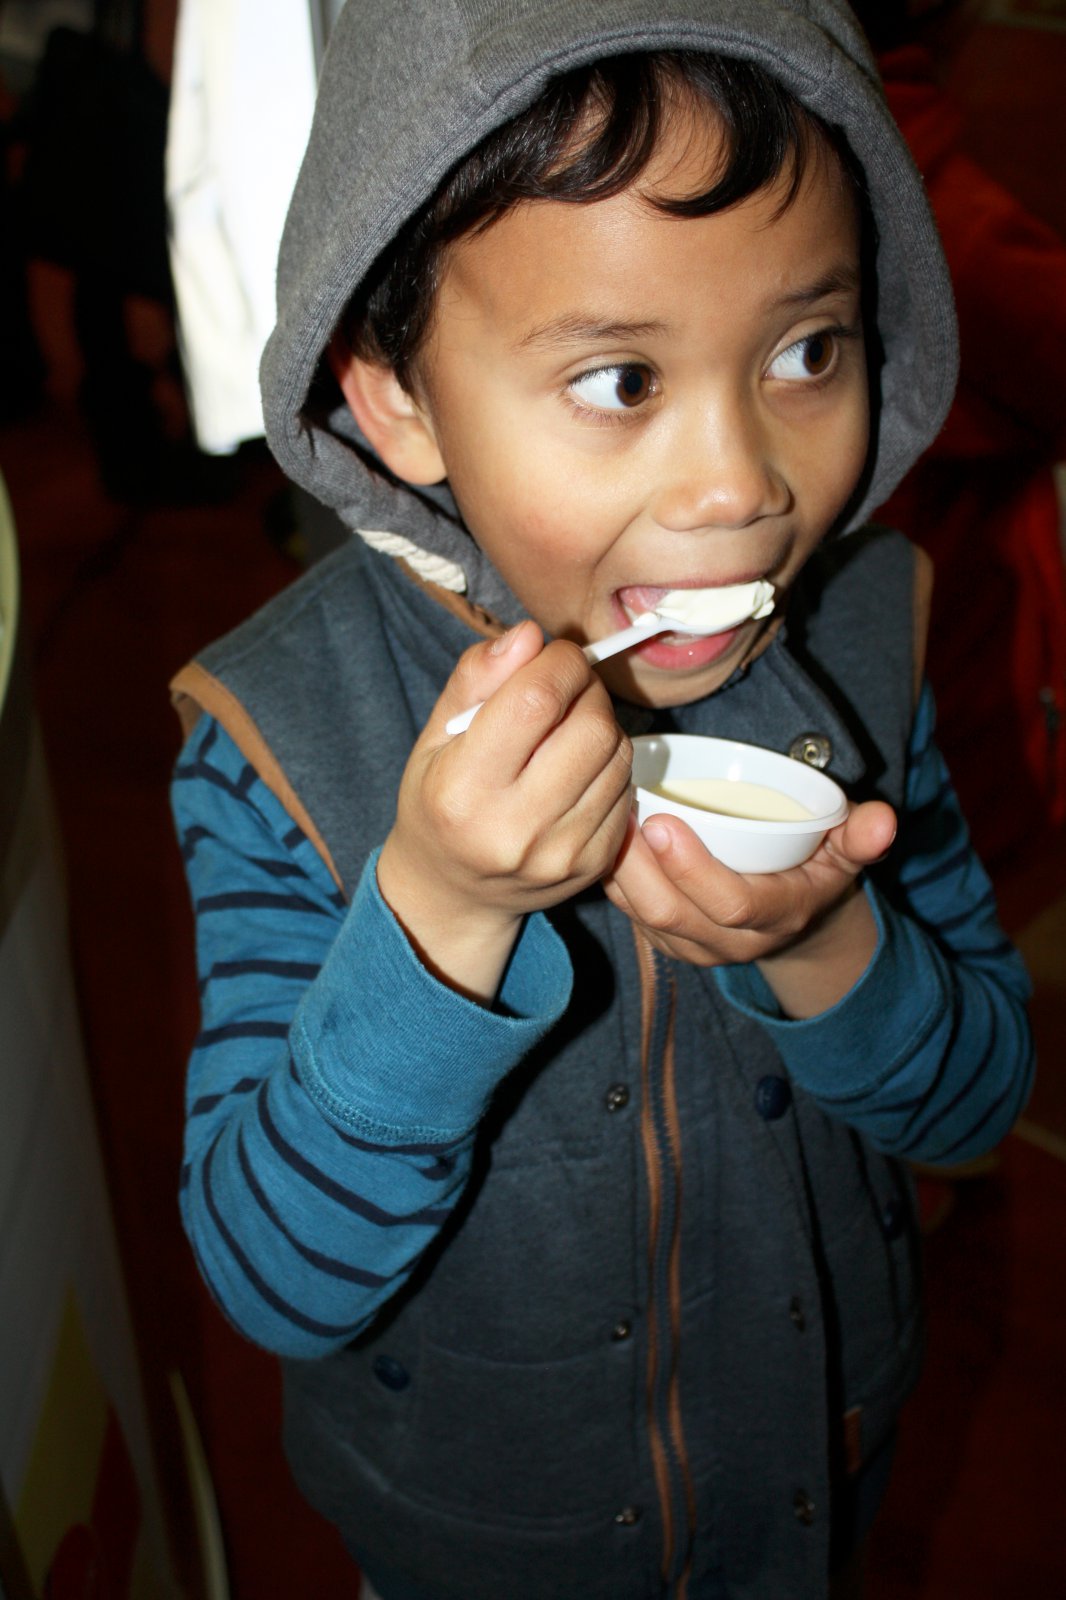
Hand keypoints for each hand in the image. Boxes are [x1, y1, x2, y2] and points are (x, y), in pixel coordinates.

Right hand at [378, 620, 632, 1001]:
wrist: (452, 893)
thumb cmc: (438, 802)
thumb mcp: (435, 736)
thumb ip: (476, 679)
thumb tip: (529, 635)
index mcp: (463, 790)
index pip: (535, 700)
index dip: (558, 662)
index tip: (555, 655)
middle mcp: (515, 829)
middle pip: (591, 727)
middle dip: (586, 690)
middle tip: (566, 689)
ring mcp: (561, 854)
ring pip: (619, 756)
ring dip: (603, 726)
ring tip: (567, 731)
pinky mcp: (594, 865)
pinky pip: (627, 790)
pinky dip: (610, 766)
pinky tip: (578, 770)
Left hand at [603, 800, 896, 1016]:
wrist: (794, 922)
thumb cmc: (816, 868)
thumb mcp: (847, 851)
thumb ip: (862, 836)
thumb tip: (884, 820)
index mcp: (777, 916)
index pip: (731, 904)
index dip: (693, 868)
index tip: (662, 820)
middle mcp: (731, 943)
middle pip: (671, 913)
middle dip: (639, 865)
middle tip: (622, 809)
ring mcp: (693, 948)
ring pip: (640, 915)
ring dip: (619, 868)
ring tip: (608, 815)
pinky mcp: (663, 942)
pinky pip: (627, 913)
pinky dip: (613, 875)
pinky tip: (606, 835)